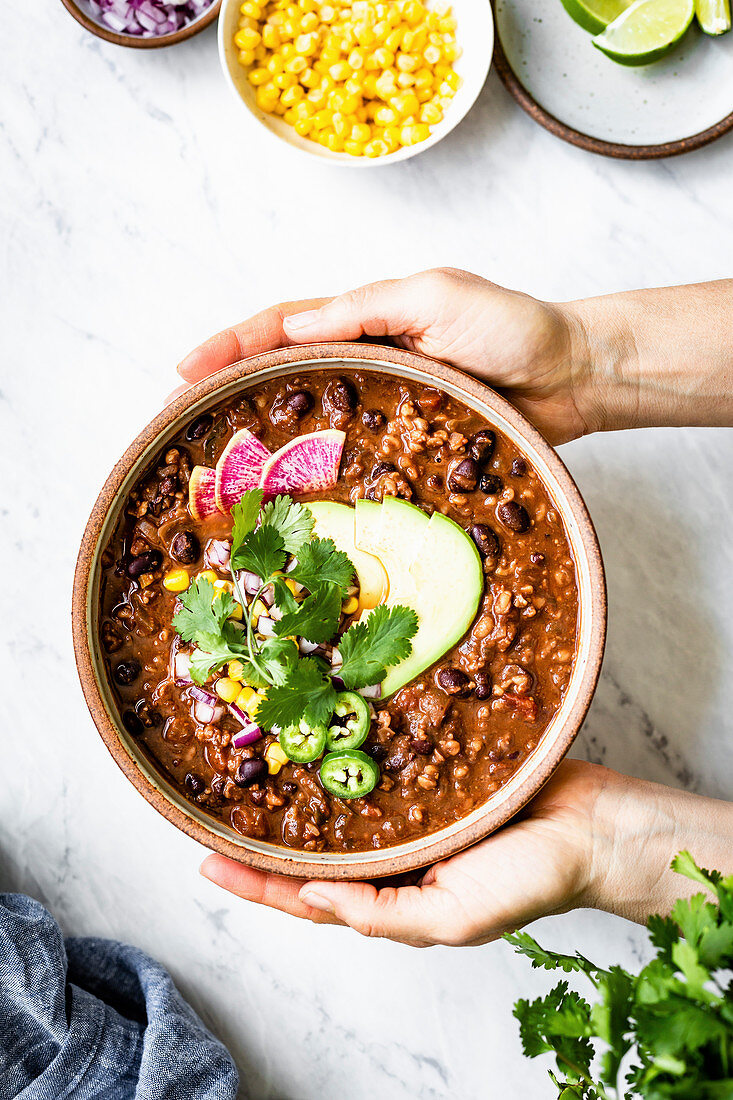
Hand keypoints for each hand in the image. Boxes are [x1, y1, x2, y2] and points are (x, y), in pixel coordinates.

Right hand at [177, 269, 597, 444]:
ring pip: (310, 422)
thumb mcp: (437, 295)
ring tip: (216, 469)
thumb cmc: (513, 327)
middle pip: (281, 375)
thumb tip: (294, 327)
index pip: (282, 327)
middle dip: (226, 393)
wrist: (572, 377)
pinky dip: (316, 477)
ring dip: (261, 441)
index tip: (183, 372)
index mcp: (365, 318)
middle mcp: (365, 363)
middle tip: (179, 424)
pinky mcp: (406, 450)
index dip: (230, 346)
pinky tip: (290, 500)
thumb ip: (368, 307)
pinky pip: (352, 462)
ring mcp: (383, 408)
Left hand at [200, 761, 603, 947]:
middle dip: (263, 833)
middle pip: (312, 845)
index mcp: (392, 895)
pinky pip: (378, 759)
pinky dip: (347, 751)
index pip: (307, 895)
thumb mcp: (453, 918)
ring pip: (339, 798)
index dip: (256, 882)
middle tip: (213, 807)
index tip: (205, 863)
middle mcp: (393, 852)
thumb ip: (383, 914)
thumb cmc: (531, 881)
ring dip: (298, 787)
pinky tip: (322, 727)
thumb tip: (309, 896)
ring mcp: (410, 807)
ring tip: (253, 764)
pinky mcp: (430, 767)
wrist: (593, 824)